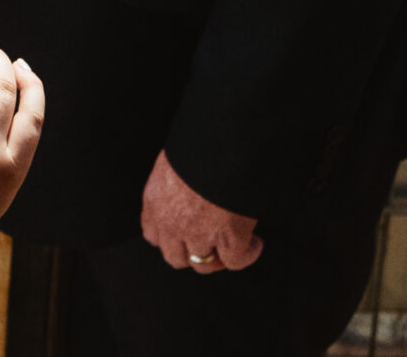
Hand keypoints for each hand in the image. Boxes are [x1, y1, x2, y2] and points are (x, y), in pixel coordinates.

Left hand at [139, 151, 259, 273]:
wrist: (222, 142)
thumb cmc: (199, 144)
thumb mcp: (173, 162)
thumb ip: (173, 182)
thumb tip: (186, 187)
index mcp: (155, 200)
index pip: (153, 234)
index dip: (171, 237)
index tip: (184, 233)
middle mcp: (172, 222)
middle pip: (175, 257)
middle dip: (192, 252)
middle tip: (209, 243)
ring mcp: (199, 233)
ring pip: (203, 264)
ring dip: (217, 257)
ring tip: (231, 244)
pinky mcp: (228, 238)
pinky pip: (235, 261)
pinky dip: (247, 254)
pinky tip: (253, 242)